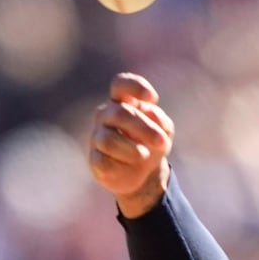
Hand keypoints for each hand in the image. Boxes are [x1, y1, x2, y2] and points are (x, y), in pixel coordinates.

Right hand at [88, 73, 174, 218]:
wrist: (144, 174)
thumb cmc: (152, 145)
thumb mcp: (163, 133)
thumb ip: (160, 122)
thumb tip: (150, 116)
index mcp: (123, 103)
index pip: (120, 85)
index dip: (134, 87)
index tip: (153, 98)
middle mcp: (106, 116)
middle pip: (120, 114)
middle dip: (144, 128)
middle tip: (161, 142)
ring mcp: (97, 136)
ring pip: (109, 139)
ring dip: (132, 149)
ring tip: (144, 155)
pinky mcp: (94, 159)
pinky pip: (104, 161)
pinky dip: (122, 166)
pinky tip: (128, 166)